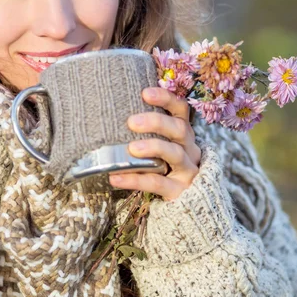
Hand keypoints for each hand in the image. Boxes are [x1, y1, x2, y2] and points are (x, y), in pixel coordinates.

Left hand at [109, 87, 201, 201]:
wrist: (188, 204)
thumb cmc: (164, 167)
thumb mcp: (160, 146)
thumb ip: (145, 133)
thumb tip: (107, 116)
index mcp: (183, 134)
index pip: (181, 109)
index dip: (166, 99)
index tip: (144, 93)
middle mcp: (189, 149)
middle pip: (179, 129)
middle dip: (157, 122)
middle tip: (132, 122)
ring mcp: (187, 170)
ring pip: (175, 154)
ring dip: (153, 147)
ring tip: (131, 148)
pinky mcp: (179, 191)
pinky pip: (158, 183)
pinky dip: (136, 180)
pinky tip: (116, 178)